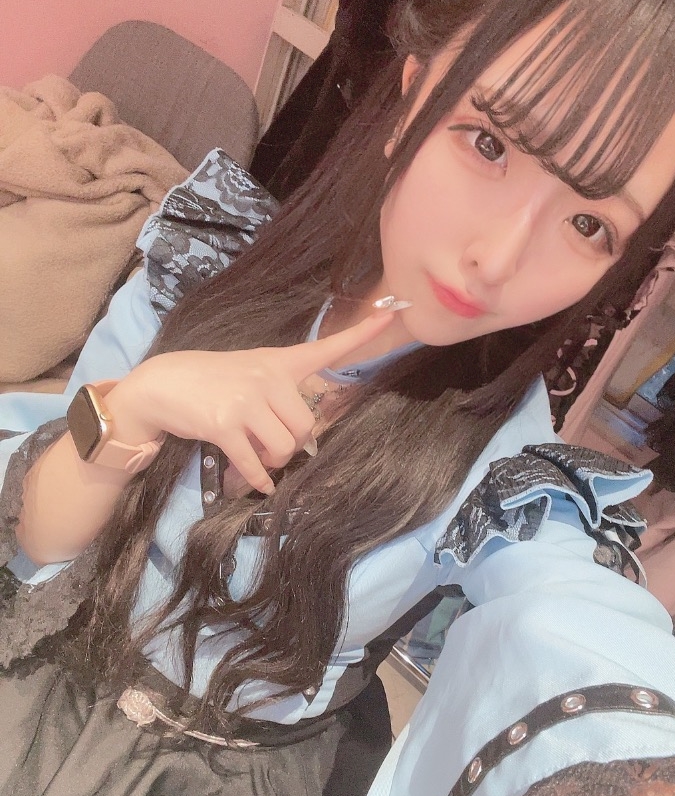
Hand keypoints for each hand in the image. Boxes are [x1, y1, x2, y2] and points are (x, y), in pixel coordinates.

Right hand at [105, 312, 395, 493]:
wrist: (161, 385)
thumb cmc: (211, 383)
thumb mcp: (249, 373)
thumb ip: (279, 397)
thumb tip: (299, 442)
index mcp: (277, 362)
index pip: (326, 348)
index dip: (362, 333)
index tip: (392, 312)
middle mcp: (266, 377)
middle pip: (305, 427)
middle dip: (291, 448)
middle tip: (271, 448)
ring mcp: (245, 400)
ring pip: (283, 448)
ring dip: (273, 464)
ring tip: (257, 459)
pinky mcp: (224, 424)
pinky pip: (254, 464)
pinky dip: (256, 480)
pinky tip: (253, 483)